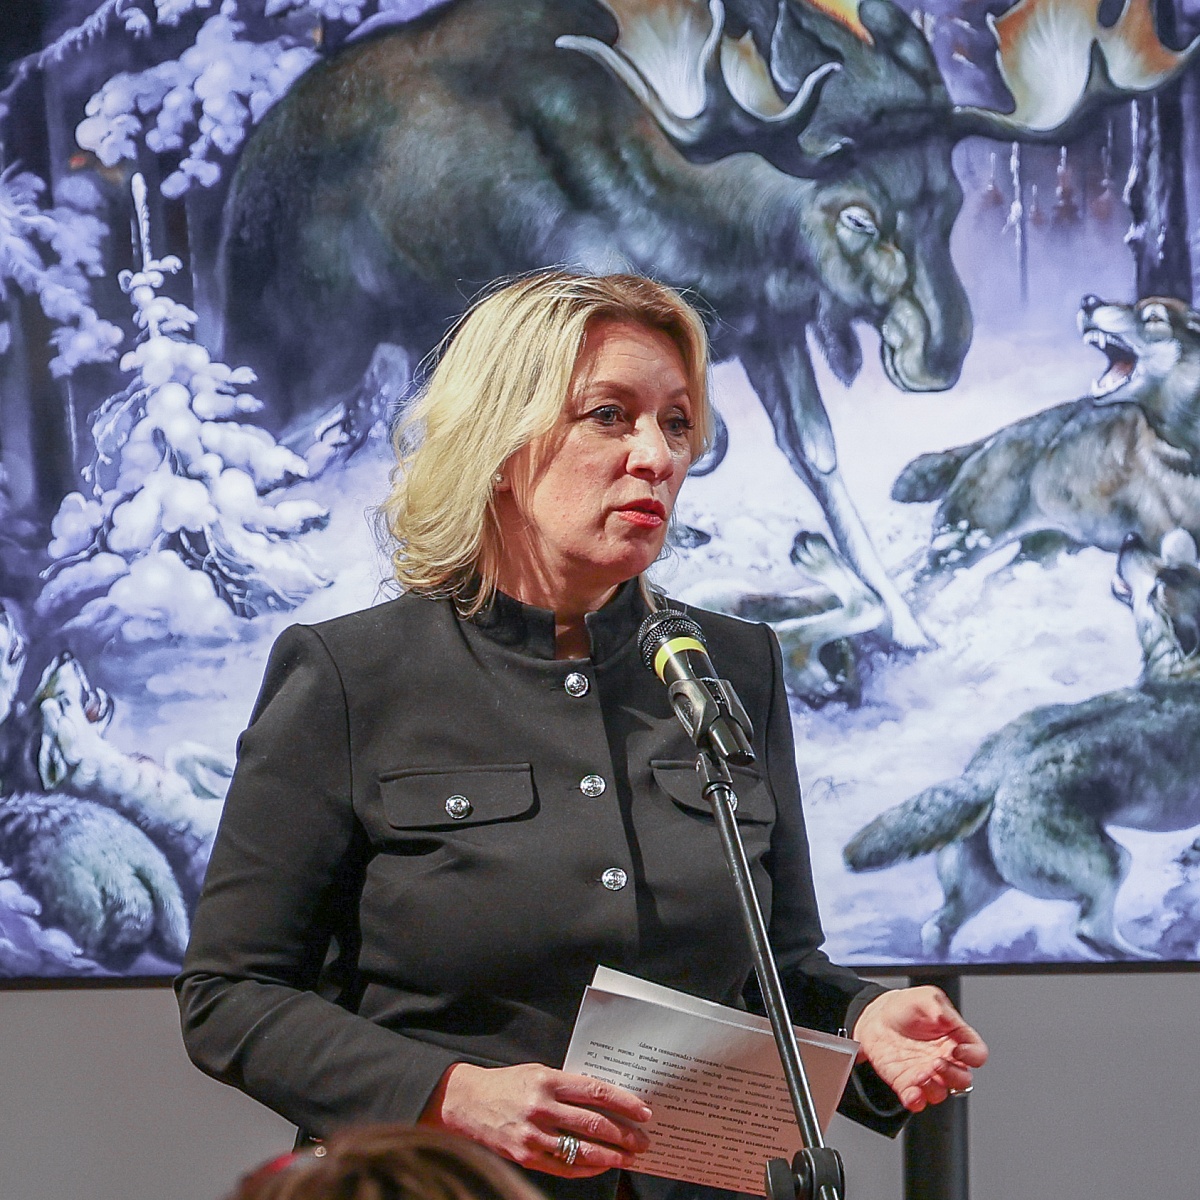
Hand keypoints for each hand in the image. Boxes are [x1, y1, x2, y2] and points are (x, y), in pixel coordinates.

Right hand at [418, 1062, 652, 1176]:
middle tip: (642, 1140)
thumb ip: (569, 1085)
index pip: (596, 1092)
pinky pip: (564, 1167)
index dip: (624, 1103)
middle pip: (594, 1124)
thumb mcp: (539, 1072)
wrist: (468, 1102)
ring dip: (611, 1156)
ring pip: (582, 1150)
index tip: (643, 1112)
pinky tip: (602, 1165)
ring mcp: (533, 1135)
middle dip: (624, 1135)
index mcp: (548, 1080)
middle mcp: (541, 1107)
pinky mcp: (526, 1156)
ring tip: (629, 1158)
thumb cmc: (509, 1084)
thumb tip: (608, 1100)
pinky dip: (588, 1168)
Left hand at [851, 986, 987, 1112]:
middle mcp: (945, 1060)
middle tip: (936, 1062)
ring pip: (941, 1093)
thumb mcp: (924, 997)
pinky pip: (916, 1101)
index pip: (977, 1054)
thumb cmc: (906, 1006)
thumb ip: (936, 1005)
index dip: (973, 1056)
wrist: (878, 1017)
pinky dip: (916, 1101)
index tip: (958, 1050)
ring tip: (920, 1074)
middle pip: (962, 1080)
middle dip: (952, 1075)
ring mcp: (927, 1074)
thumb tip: (943, 1018)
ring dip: (933, 1089)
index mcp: (956, 1039)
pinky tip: (912, 1093)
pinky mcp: (907, 1083)